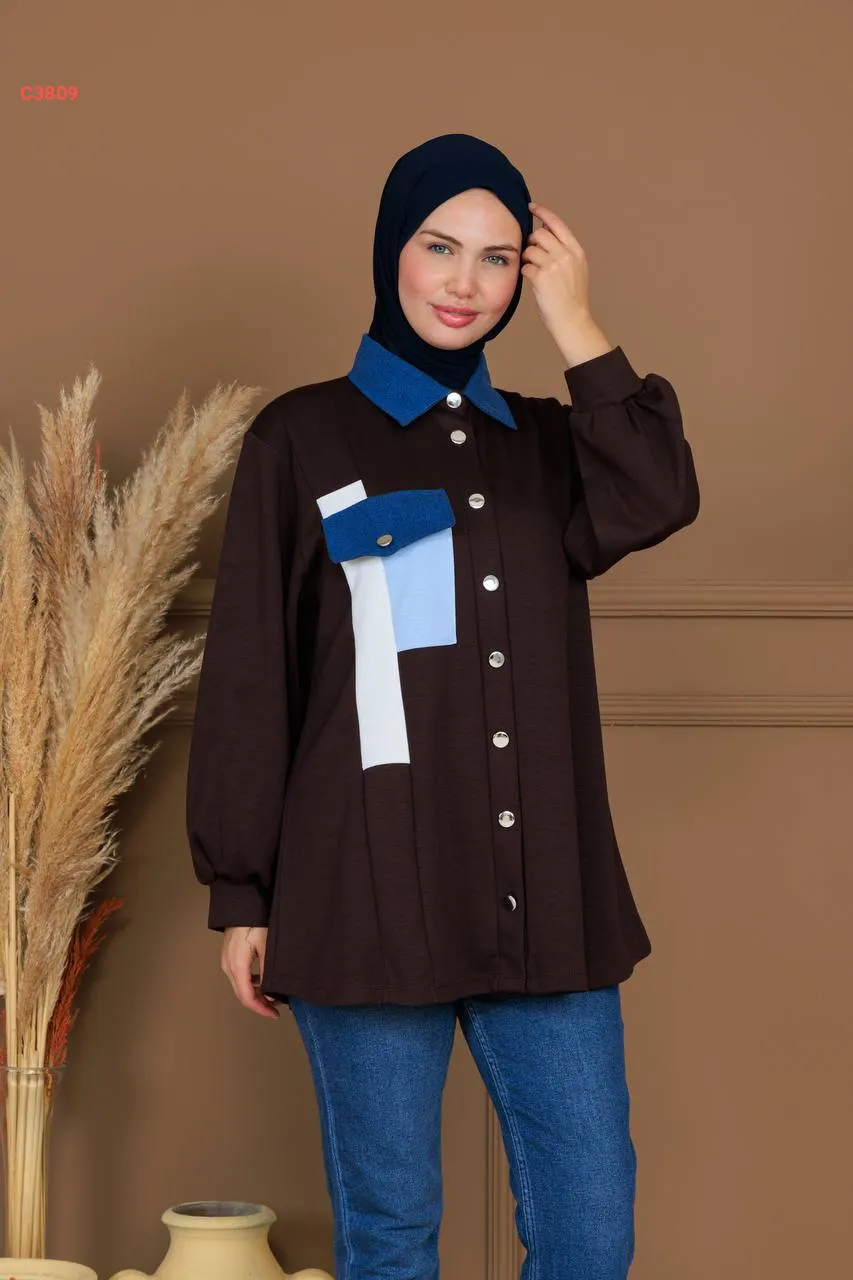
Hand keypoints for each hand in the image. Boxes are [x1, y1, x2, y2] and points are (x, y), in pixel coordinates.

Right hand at [221, 925, 280, 1018]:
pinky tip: (261, 980)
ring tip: (271, 994)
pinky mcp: (228, 956)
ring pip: (240, 986)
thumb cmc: (254, 922)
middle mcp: (228, 966)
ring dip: (255, 993)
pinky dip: (250, 983)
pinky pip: (238, 976)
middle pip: (242, 994)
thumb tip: (270, 992)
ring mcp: (226, 961)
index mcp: (237, 966)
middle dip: (259, 1003)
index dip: (261, 1009)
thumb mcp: (267, 947)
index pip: (247, 998)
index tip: (273, 1014)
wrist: (241, 905)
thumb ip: (268, 972)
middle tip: (276, 1006)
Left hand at [521, 201, 594, 331]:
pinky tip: (532, 281)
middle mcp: (566, 255)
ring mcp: (554, 266)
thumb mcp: (576, 269)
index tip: (532, 207)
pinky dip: (525, 272)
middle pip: (540, 235)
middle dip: (531, 242)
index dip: (543, 213)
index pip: (557, 224)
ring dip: (527, 259)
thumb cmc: (571, 297)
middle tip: (531, 254)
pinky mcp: (542, 278)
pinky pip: (525, 267)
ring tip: (533, 270)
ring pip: (530, 250)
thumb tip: (545, 230)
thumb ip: (564, 250)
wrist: (572, 320)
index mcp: (576, 251)